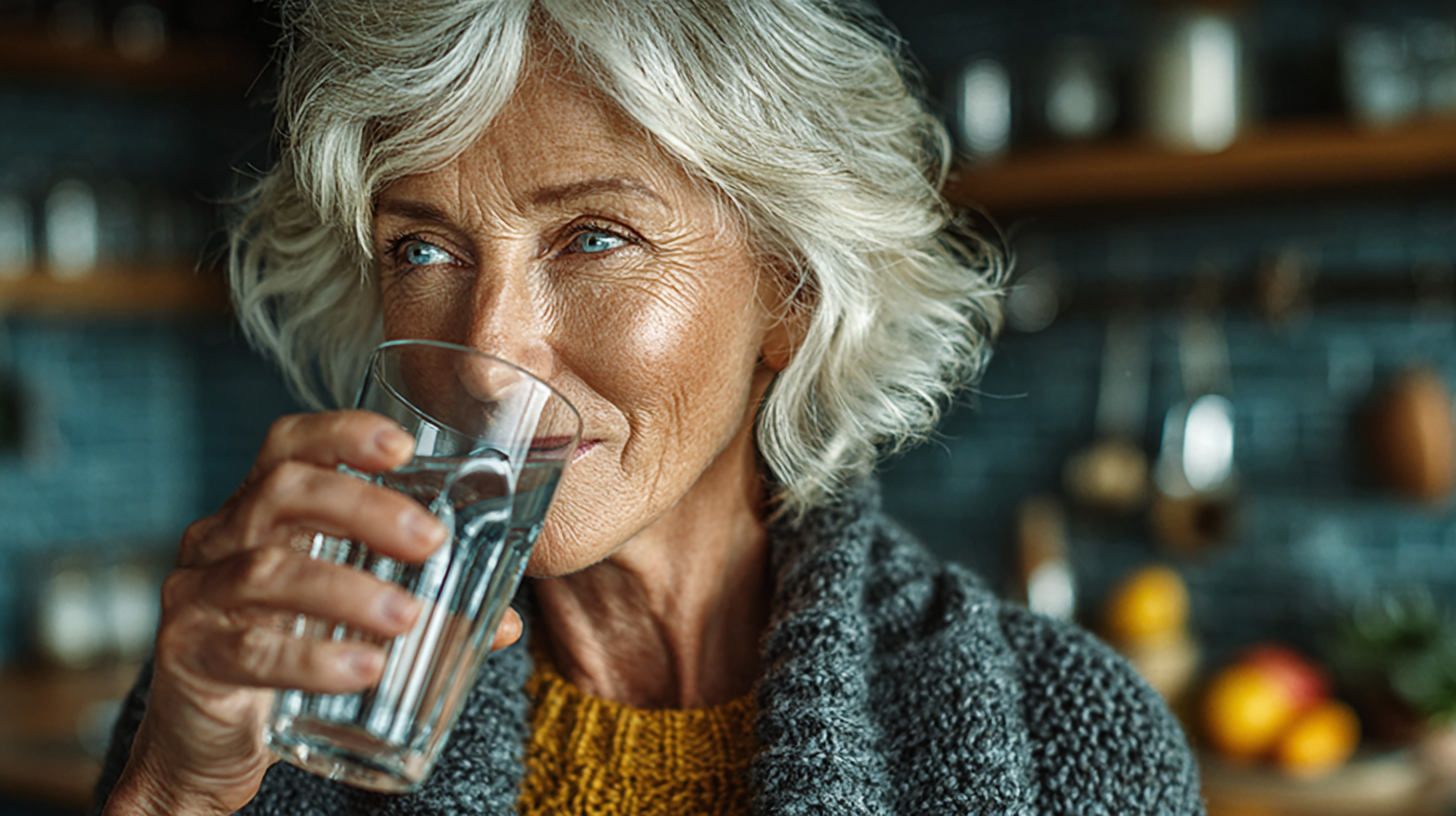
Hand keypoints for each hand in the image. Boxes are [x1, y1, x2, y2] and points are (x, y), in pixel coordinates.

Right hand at [103, 410, 523, 815]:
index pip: (288, 445)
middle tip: (429, 540)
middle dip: (363, 506)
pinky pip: (251, 651)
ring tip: (407, 616)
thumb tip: (508, 624)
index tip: (403, 447)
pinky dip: (313, 658)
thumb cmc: (284, 658)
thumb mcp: (344, 619)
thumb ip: (422, 609)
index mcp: (259, 512)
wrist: (204, 747)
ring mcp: (199, 596)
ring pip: (268, 570)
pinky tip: (363, 669)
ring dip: (347, 588)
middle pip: (284, 492)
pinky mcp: (191, 657)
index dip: (341, 433)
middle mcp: (219, 540)